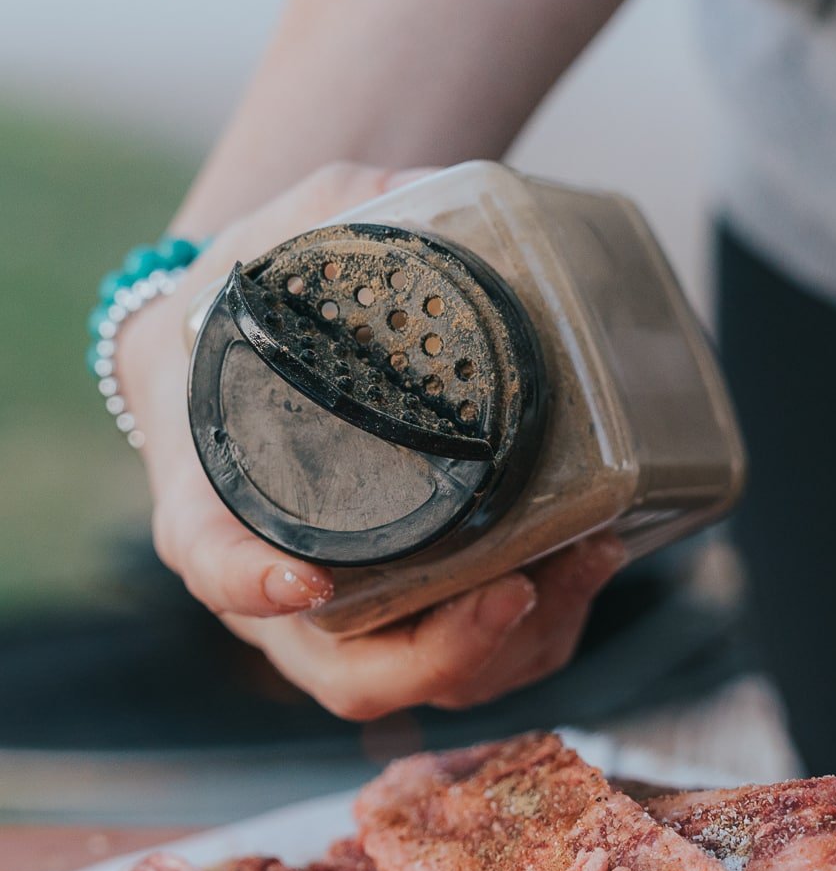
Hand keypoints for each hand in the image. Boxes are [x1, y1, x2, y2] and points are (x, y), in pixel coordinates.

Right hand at [118, 162, 623, 718]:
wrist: (242, 365)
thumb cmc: (242, 321)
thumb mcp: (260, 254)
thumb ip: (324, 216)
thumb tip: (411, 188)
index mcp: (212, 506)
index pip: (213, 564)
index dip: (251, 585)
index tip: (302, 582)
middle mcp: (276, 588)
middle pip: (349, 672)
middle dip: (444, 652)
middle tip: (515, 588)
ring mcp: (346, 618)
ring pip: (426, 682)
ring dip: (515, 648)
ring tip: (587, 560)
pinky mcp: (406, 616)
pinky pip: (473, 662)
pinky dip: (537, 634)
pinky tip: (588, 563)